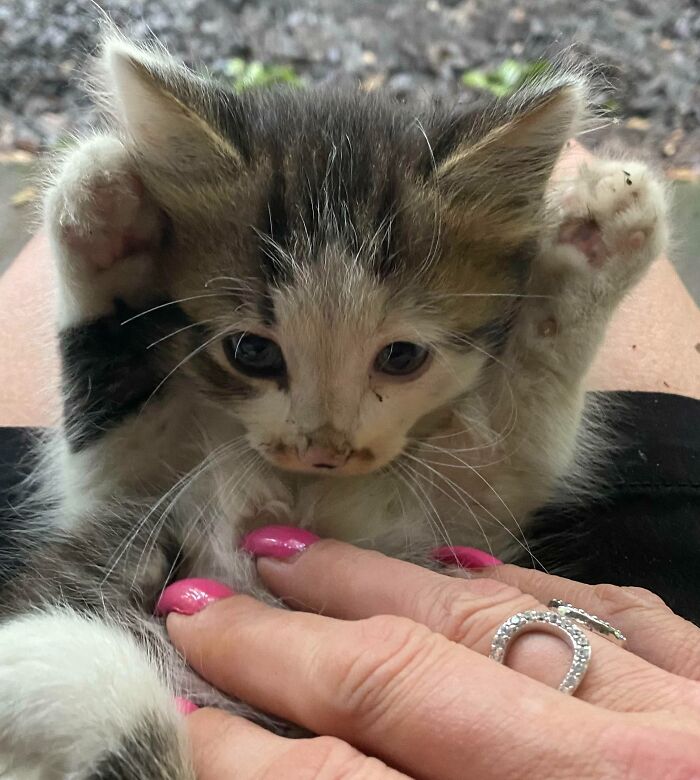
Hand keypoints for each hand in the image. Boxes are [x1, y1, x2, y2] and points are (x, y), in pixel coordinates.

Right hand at [161, 530, 699, 778]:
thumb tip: (276, 771)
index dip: (243, 750)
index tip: (174, 704)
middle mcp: (622, 779)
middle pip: (407, 684)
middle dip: (284, 647)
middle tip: (199, 600)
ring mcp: (691, 723)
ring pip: (498, 621)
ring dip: (379, 585)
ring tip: (295, 552)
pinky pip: (617, 613)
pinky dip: (528, 587)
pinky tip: (465, 561)